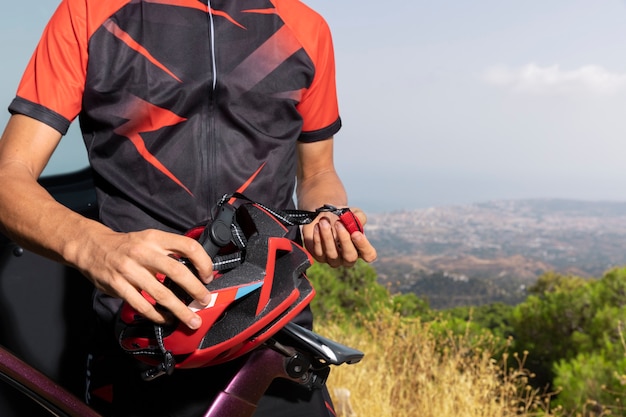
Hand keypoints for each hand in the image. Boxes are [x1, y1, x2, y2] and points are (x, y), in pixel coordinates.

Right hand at [78, 229, 213, 328]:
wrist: (92, 247)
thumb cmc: (127, 246)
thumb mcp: (150, 239)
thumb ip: (169, 251)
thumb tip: (196, 270)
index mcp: (155, 238)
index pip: (188, 246)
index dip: (203, 262)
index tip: (208, 276)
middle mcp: (144, 252)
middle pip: (178, 272)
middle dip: (196, 290)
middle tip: (205, 301)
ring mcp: (130, 270)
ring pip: (161, 294)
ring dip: (180, 310)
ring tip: (192, 320)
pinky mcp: (118, 286)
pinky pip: (142, 305)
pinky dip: (157, 315)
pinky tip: (167, 319)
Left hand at [302, 207, 376, 267]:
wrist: (325, 216)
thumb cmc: (343, 216)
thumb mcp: (354, 213)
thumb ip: (358, 217)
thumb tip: (353, 224)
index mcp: (361, 248)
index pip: (369, 255)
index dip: (363, 246)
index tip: (356, 233)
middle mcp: (348, 258)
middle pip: (350, 257)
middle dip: (344, 240)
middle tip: (338, 223)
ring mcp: (334, 260)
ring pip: (332, 255)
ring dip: (328, 236)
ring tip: (324, 221)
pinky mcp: (320, 257)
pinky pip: (319, 252)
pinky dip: (318, 238)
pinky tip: (317, 226)